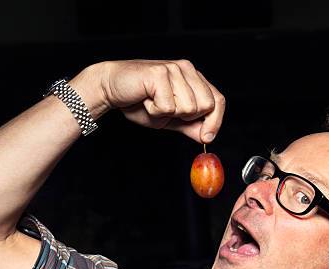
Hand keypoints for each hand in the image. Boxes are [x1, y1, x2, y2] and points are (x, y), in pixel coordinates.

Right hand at [97, 59, 225, 143]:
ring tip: (153, 102)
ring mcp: (174, 69)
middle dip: (187, 118)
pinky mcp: (160, 73)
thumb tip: (207, 136)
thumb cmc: (140, 102)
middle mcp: (187, 69)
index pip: (217, 100)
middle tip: (166, 110)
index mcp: (193, 78)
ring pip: (188, 108)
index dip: (215, 121)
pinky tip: (145, 100)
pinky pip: (168, 106)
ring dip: (167, 114)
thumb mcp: (170, 119)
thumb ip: (189, 126)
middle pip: (206, 106)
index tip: (206, 138)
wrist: (111, 89)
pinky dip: (155, 111)